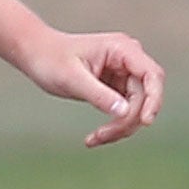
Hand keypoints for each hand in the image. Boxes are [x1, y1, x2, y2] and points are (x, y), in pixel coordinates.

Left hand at [16, 29, 163, 148]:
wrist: (34, 54)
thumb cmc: (49, 60)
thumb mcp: (71, 79)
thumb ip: (98, 95)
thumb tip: (125, 113)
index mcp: (122, 49)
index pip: (152, 75)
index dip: (154, 99)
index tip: (145, 122)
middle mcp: (128, 60)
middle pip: (144, 96)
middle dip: (128, 119)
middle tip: (102, 136)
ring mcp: (123, 74)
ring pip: (136, 107)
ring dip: (120, 126)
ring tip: (93, 139)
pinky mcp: (116, 86)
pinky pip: (124, 110)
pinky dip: (114, 125)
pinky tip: (94, 138)